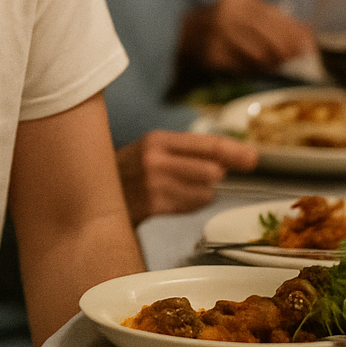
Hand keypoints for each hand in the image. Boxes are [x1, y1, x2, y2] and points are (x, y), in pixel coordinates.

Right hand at [116, 130, 258, 223]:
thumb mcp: (153, 150)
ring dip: (200, 192)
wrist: (92, 192)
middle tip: (199, 176)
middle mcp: (157, 159)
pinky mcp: (154, 207)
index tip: (253, 157)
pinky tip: (170, 199)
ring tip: (177, 188)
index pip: (206, 143)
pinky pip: (191, 206)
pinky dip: (189, 204)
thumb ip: (187, 152)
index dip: (233, 150)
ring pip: (205, 192)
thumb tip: (229, 161)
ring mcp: (155, 185)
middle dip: (213, 176)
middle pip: (211, 170)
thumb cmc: (130, 169)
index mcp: (158, 140)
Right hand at [180, 0, 314, 71]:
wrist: (182, 33)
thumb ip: (275, 20)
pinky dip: (257, 69)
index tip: (309, 44)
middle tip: (300, 58)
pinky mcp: (211, 57)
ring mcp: (215, 36)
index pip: (270, 15)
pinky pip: (242, 66)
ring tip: (284, 63)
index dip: (291, 31)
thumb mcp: (246, 12)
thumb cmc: (223, 22)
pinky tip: (263, 68)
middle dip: (286, 49)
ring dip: (274, 62)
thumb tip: (308, 33)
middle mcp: (224, 15)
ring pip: (256, 54)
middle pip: (265, 35)